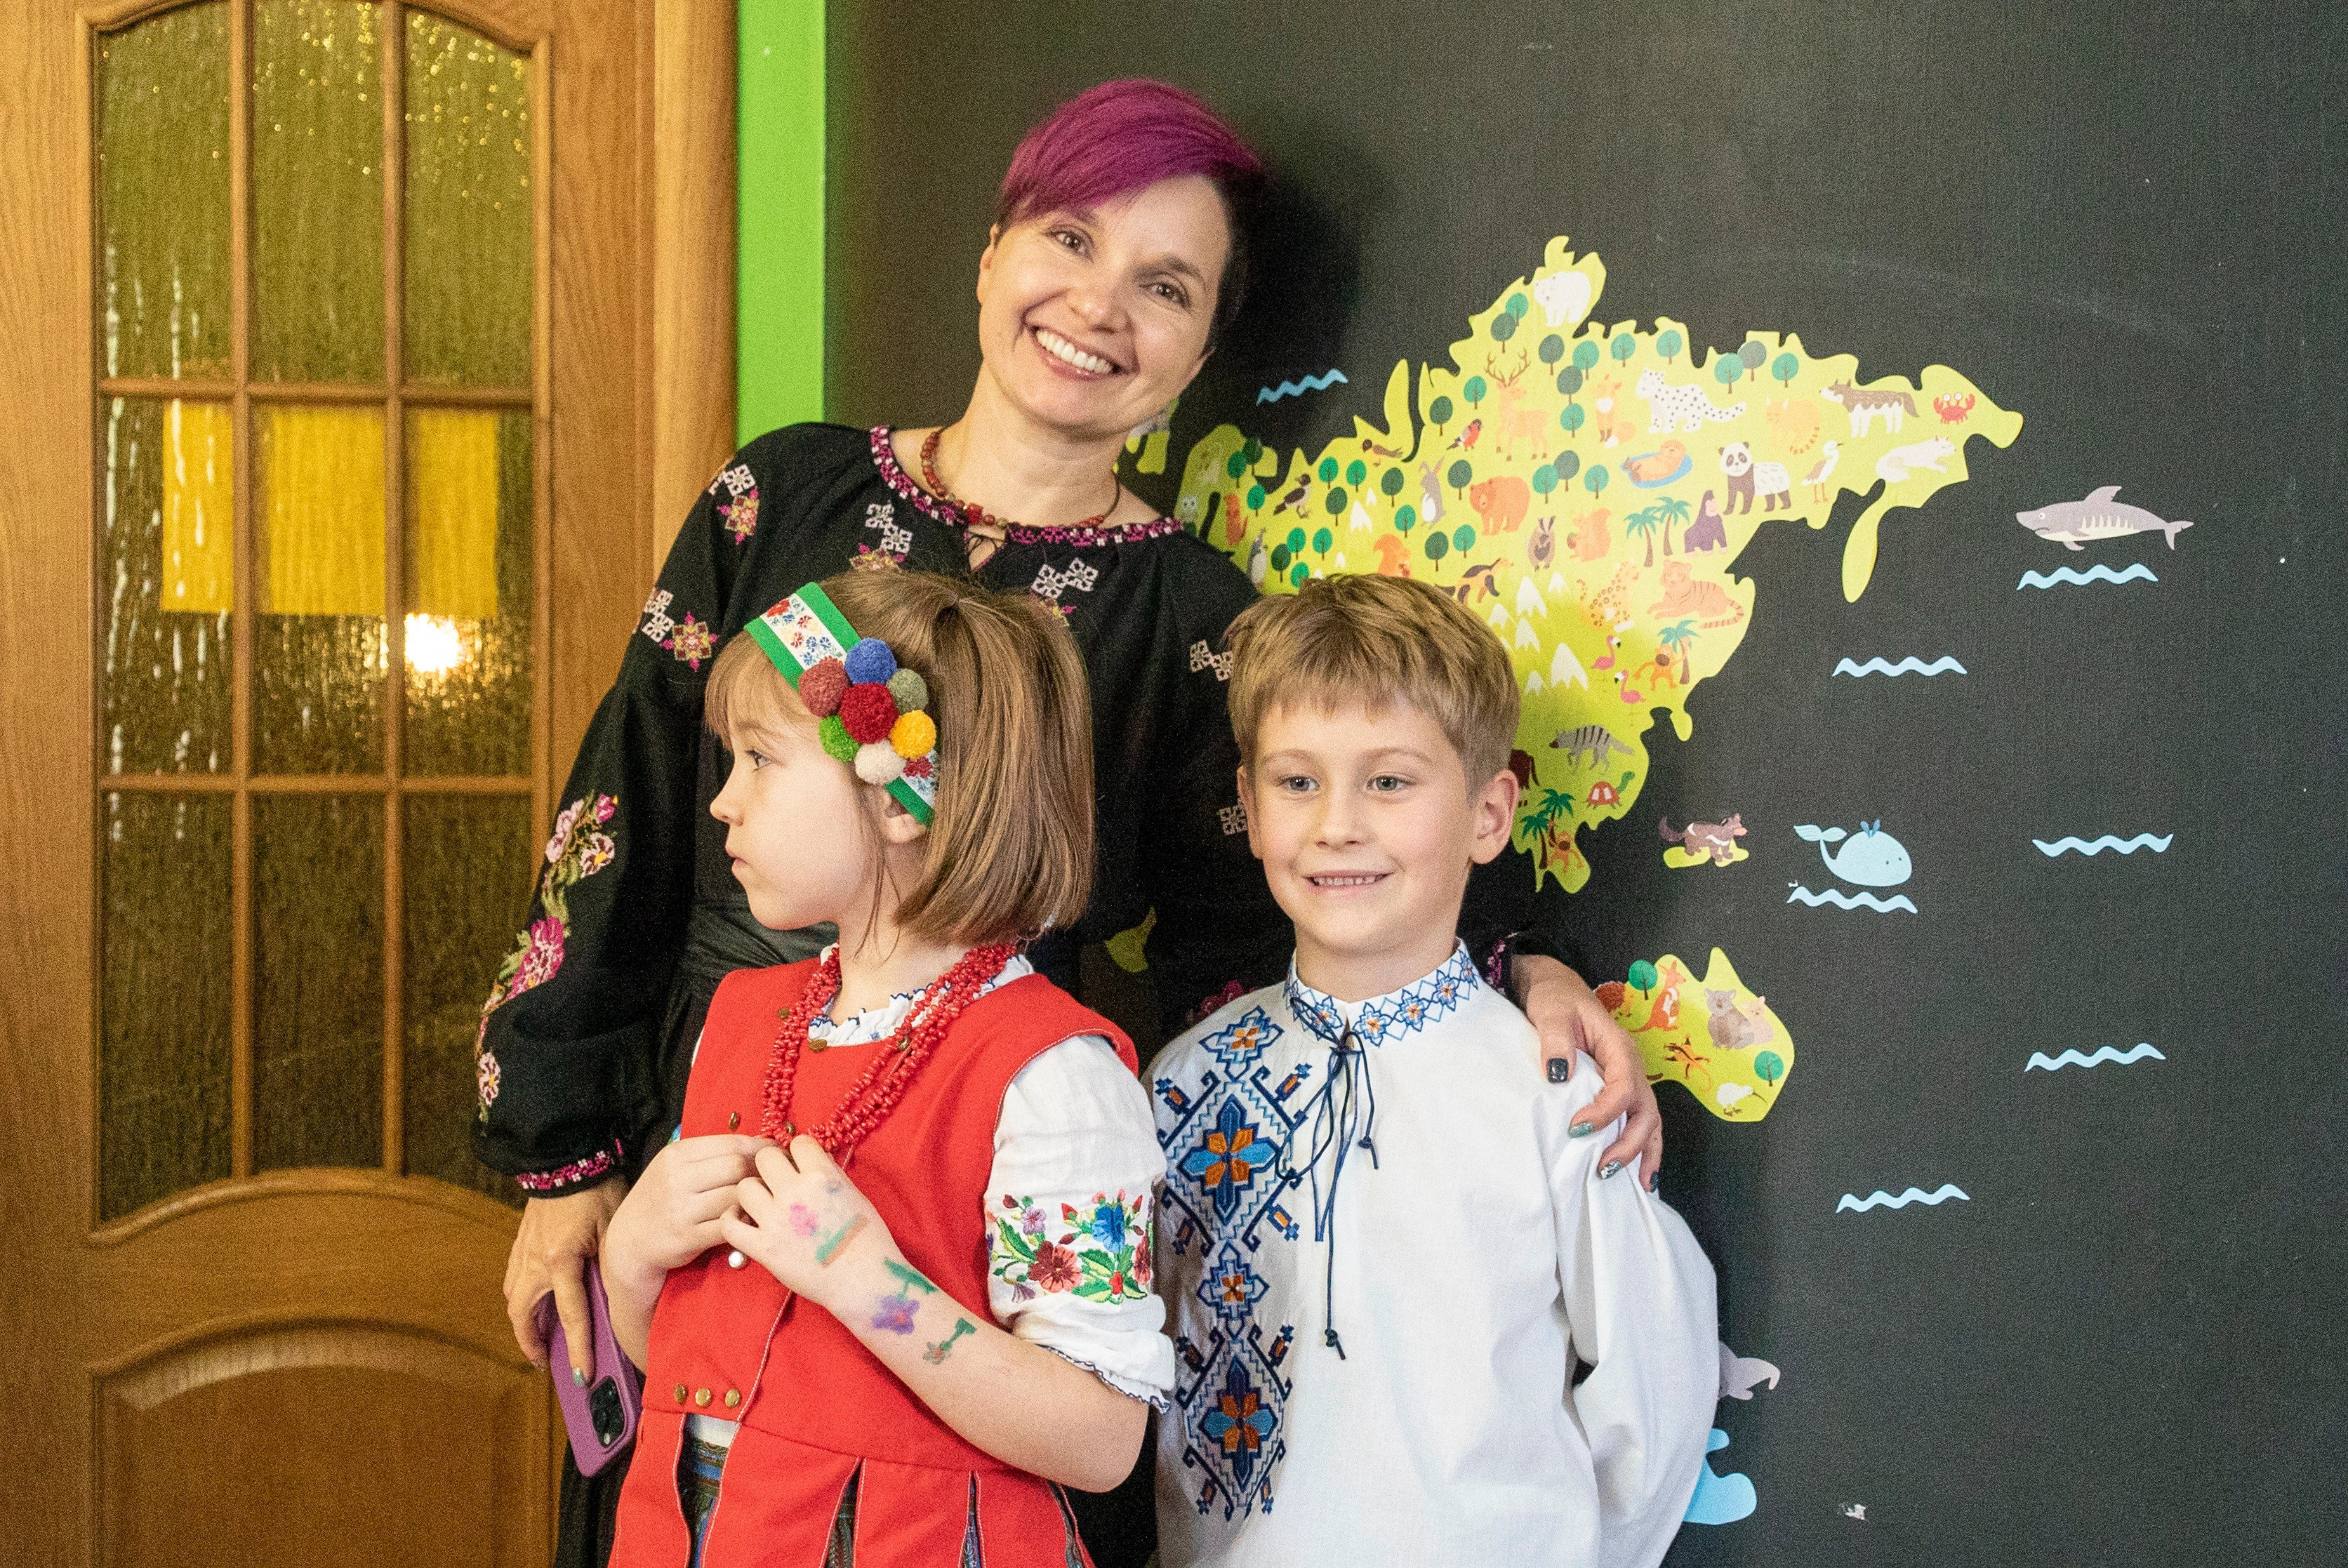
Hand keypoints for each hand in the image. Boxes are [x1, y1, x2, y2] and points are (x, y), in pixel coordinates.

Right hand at [503, 1180, 626, 1377]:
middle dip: (532, 1343)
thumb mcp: (612, 1228)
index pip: (571, 1316)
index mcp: (561, 1260)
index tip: (582, 1376)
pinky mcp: (521, 1241)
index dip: (577, 1350)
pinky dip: (520, 1296)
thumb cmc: (597, 1189)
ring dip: (523, 1321)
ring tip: (537, 1337)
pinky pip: (513, 1278)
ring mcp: (523, 1251)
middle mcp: (535, 1261)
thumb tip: (613, 1299)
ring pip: (513, 1298)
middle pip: (523, 1315)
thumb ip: (609, 1264)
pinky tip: (531, 1301)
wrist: (566, 1156)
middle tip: (546, 1361)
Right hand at [601, 1135, 772, 1305]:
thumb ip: (710, 1155)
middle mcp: (677, 1178)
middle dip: (759, 1173)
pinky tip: (745, 1220)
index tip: (774, 1154)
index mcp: (677, 1154)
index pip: (732, 1143)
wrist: (630, 1239)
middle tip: (769, 1180)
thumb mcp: (675, 1167)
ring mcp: (681, 1209)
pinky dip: (742, 1222)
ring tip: (759, 1200)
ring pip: (736, 1196)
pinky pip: (729, 1225)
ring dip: (753, 1199)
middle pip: (738, 1167)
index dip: (760, 1148)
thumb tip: (760, 1145)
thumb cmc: (661, 1198)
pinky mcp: (687, 1237)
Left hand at [722, 1137, 892, 1307]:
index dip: (799, 1152)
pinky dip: (733, 1221)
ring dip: (753, 1192)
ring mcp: (776, 1220)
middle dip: (772, 1166)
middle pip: (766, 1158)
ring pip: (745, 1187)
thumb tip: (813, 1159)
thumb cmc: (868, 1240)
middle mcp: (795, 1192)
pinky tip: (744, 1222)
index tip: (800, 1165)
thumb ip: (830, 1174)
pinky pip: (730, 1225)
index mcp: (822, 1176)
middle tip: (778, 1182)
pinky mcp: (763, 1248)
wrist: (863, 1281)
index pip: (798, 1143)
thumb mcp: (856, 1195)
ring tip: (763, 1204)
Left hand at [1515, 953, 1665, 1187]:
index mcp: (1618, 1047)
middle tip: (1603, 1168)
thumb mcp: (1551, 1012)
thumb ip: (1555, 1040)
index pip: (1623, 1087)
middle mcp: (1630, 1067)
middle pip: (1645, 1111)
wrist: (1557, 990)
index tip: (1575, 1128)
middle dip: (1630, 1144)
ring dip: (1644, 1152)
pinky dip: (1641, 1147)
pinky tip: (1638, 1174)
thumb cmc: (1555, 1000)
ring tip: (1639, 1185)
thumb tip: (1559, 1075)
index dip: (1604, 1112)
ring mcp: (1628, 1079)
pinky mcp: (1618, 1090)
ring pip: (1648, 1120)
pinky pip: (1636, 1120)